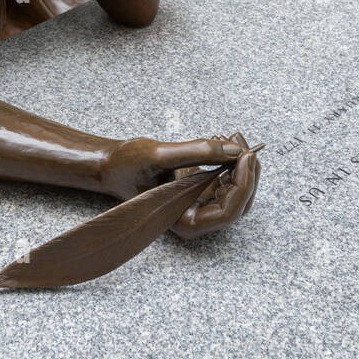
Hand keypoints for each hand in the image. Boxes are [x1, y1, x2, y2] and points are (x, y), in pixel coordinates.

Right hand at [101, 132, 260, 239]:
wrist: (111, 165)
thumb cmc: (127, 166)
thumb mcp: (160, 155)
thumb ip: (199, 152)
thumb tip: (235, 149)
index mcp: (187, 221)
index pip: (230, 210)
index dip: (244, 183)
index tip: (246, 155)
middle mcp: (197, 216)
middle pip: (240, 201)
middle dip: (247, 172)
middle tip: (243, 143)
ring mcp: (201, 203)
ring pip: (237, 189)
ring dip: (240, 162)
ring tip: (230, 136)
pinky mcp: (201, 189)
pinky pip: (227, 178)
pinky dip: (231, 159)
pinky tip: (223, 139)